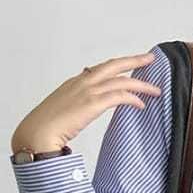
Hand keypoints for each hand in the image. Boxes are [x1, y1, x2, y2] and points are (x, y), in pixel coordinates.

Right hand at [10, 52, 161, 152]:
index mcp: (75, 82)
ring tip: (155, 90)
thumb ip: (76, 103)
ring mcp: (87, 91)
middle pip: (114, 65)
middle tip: (150, 59)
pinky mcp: (92, 103)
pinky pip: (119, 96)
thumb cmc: (47, 126)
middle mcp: (82, 82)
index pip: (101, 69)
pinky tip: (141, 104)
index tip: (130, 63)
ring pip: (121, 81)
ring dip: (141, 84)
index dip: (118, 66)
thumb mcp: (63, 108)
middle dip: (134, 60)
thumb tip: (86, 104)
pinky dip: (133, 98)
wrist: (37, 132)